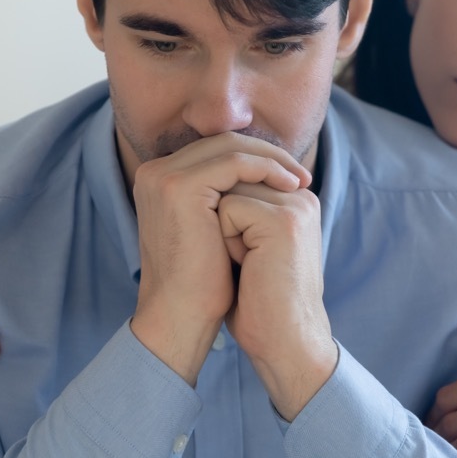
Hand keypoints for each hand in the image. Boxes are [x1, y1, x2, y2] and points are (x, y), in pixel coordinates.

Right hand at [129, 132, 310, 386]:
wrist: (181, 315)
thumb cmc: (203, 282)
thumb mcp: (215, 229)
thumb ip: (225, 198)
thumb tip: (266, 178)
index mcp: (159, 179)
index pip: (215, 150)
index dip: (256, 158)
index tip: (290, 177)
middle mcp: (155, 172)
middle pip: (223, 142)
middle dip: (268, 154)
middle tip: (302, 175)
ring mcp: (163, 176)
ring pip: (231, 146)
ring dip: (272, 160)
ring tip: (301, 181)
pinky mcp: (179, 186)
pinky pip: (234, 163)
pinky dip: (266, 169)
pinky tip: (289, 186)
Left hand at [219, 180, 335, 420]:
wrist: (284, 341)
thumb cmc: (259, 302)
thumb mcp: (248, 246)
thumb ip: (239, 212)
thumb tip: (201, 189)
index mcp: (295, 201)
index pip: (237, 178)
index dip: (224, 219)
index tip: (248, 258)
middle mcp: (300, 197)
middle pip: (230, 181)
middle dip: (222, 222)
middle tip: (249, 263)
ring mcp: (294, 206)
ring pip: (225, 193)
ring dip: (222, 231)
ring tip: (249, 264)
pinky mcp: (282, 220)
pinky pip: (227, 208)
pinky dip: (226, 240)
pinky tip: (248, 266)